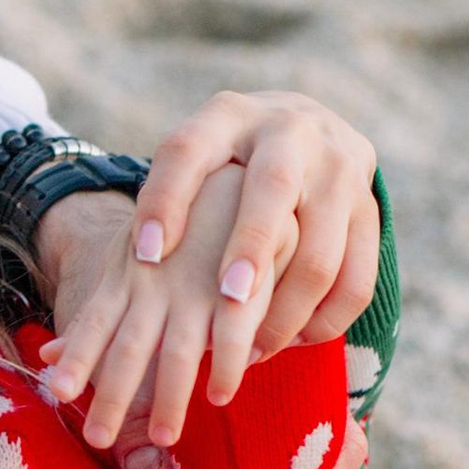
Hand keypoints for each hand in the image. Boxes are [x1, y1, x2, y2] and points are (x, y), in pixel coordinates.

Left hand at [42, 89, 378, 444]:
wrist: (302, 125)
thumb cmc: (218, 166)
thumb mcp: (181, 172)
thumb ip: (146, 220)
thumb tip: (98, 303)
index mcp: (226, 116)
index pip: (188, 150)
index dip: (166, 201)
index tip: (142, 255)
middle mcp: (288, 132)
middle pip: (270, 189)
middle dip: (249, 248)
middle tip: (225, 302)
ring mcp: (339, 167)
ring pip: (320, 247)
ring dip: (287, 305)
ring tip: (249, 351)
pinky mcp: (371, 208)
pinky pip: (356, 277)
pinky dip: (325, 317)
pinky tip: (293, 343)